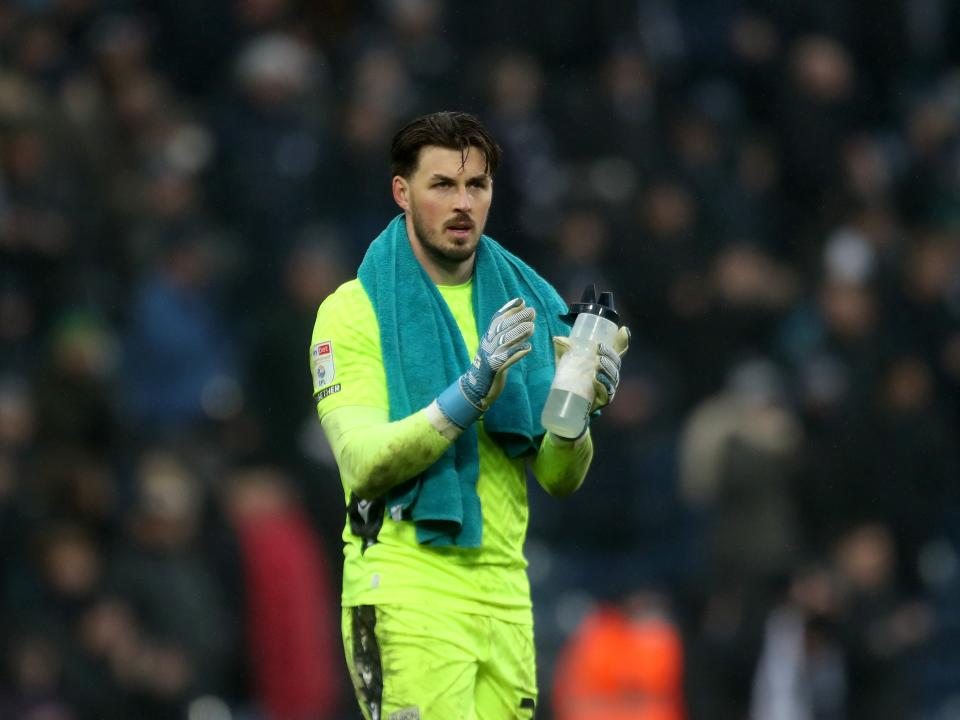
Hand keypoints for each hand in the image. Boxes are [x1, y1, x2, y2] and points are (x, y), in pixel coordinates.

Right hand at [436, 298, 535, 427]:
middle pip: (502, 328)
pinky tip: (528, 348)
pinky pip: (505, 360)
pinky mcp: (493, 370)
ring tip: (532, 327)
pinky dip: (516, 353)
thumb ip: (507, 335)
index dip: (508, 309)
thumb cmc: (490, 366)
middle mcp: (487, 345)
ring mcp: (489, 357)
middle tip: (532, 312)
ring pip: (504, 342)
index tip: (521, 301)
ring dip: (518, 334)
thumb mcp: (497, 348)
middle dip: (517, 318)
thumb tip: (523, 319)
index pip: (497, 320)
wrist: (476, 389)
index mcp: (488, 338)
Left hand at [552, 325, 629, 410]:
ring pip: (613, 377)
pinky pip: (607, 393)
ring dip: (608, 368)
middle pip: (616, 363)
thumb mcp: (567, 359)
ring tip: (599, 361)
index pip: (618, 350)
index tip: (622, 330)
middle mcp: (609, 374)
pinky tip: (597, 380)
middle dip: (610, 354)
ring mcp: (608, 387)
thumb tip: (558, 339)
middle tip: (599, 348)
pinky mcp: (602, 400)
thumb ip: (564, 349)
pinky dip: (603, 386)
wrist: (565, 399)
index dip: (623, 341)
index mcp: (605, 361)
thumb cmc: (570, 375)